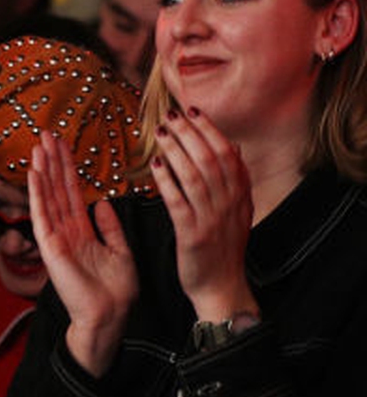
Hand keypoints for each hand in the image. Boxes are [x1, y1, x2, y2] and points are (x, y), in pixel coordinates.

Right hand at [29, 132, 137, 375]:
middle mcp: (65, 231)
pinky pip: (42, 215)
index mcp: (82, 231)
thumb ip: (110, 227)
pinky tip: (34, 174)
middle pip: (57, 189)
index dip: (68, 169)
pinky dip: (37, 193)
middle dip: (52, 162)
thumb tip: (102, 201)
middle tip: (46, 135)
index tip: (64, 146)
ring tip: (38, 146)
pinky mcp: (50, 247)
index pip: (72, 193)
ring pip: (48, 197)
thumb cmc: (116, 292)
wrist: (109, 317)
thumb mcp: (120, 251)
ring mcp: (55, 237)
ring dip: (42, 171)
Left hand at [151, 107, 257, 322]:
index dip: (210, 130)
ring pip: (195, 176)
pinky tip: (155, 166)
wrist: (221, 287)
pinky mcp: (193, 235)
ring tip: (160, 132)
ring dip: (176, 151)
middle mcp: (230, 204)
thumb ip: (235, 180)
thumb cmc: (224, 246)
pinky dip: (167, 181)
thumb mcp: (238, 211)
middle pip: (210, 159)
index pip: (227, 154)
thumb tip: (234, 146)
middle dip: (190, 133)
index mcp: (240, 196)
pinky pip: (178, 202)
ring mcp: (212, 219)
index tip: (192, 109)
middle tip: (171, 114)